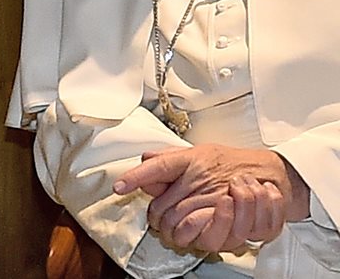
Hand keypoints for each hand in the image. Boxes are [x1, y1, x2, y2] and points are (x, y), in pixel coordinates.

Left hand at [113, 144, 307, 251]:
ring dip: (168, 228)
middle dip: (154, 217)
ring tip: (169, 227)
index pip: (157, 167)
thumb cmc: (229, 163)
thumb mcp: (196, 152)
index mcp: (189, 159)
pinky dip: (187, 235)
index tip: (118, 187)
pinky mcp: (223, 215)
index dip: (136, 177)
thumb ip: (168, 158)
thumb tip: (143, 158)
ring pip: (175, 221)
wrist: (268, 173)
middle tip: (155, 219)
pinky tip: (186, 234)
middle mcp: (198, 177)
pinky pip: (197, 231)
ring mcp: (210, 196)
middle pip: (161, 204)